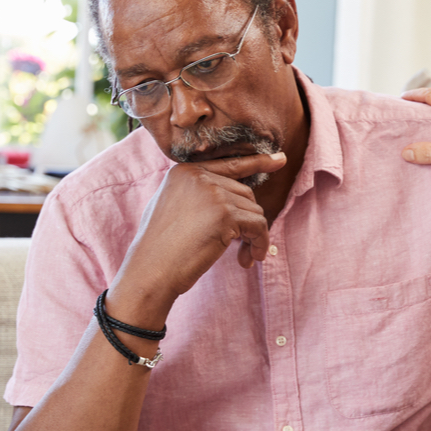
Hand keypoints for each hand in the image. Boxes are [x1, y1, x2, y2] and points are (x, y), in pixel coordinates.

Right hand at [117, 152, 286, 306]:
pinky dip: (259, 244)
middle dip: (248, 222)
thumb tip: (237, 196)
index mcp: (185, 171)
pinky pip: (259, 226)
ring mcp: (213, 193)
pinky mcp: (225, 214)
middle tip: (244, 249)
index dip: (257, 162)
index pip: (229, 164)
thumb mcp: (174, 208)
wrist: (150, 270)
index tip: (280, 160)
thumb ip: (199, 195)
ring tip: (243, 257)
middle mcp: (199, 176)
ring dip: (254, 237)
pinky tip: (247, 260)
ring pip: (255, 211)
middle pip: (246, 194)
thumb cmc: (161, 248)